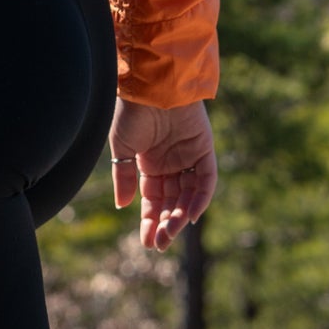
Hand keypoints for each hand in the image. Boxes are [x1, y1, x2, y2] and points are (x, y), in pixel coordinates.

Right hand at [109, 97, 215, 251]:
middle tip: (159, 243)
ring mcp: (189, 156)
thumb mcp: (122, 148)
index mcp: (149, 163)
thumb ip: (125, 177)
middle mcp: (171, 162)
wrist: (149, 85)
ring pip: (188, 194)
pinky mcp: (205, 148)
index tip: (147, 242)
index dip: (150, 220)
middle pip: (172, 201)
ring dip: (181, 216)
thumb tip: (123, 206)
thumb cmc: (131, 112)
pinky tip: (189, 215)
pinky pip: (206, 180)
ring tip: (170, 233)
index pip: (153, 200)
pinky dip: (200, 198)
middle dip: (166, 224)